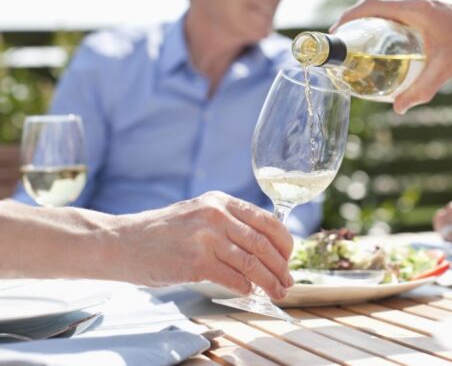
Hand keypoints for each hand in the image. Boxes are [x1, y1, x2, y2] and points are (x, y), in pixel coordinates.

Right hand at [113, 191, 293, 298]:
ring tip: (277, 292)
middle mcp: (216, 215)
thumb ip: (228, 223)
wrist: (122, 241)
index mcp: (220, 201)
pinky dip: (246, 288)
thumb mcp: (199, 213)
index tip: (288, 258)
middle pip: (263, 244)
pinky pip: (232, 278)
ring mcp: (205, 238)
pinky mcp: (195, 262)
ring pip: (251, 263)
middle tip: (287, 282)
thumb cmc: (162, 232)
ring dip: (269, 282)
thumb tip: (264, 246)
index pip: (267, 220)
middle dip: (281, 267)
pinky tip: (250, 293)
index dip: (285, 242)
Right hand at [333, 0, 451, 113]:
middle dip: (352, 22)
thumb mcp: (445, 68)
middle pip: (371, 5)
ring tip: (355, 44)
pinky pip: (392, 8)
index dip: (348, 18)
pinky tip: (378, 39)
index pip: (370, 6)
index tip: (335, 34)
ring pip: (382, 6)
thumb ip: (422, 89)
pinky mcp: (422, 2)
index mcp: (413, 7)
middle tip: (341, 45)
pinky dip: (379, 20)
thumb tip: (399, 109)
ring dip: (365, 21)